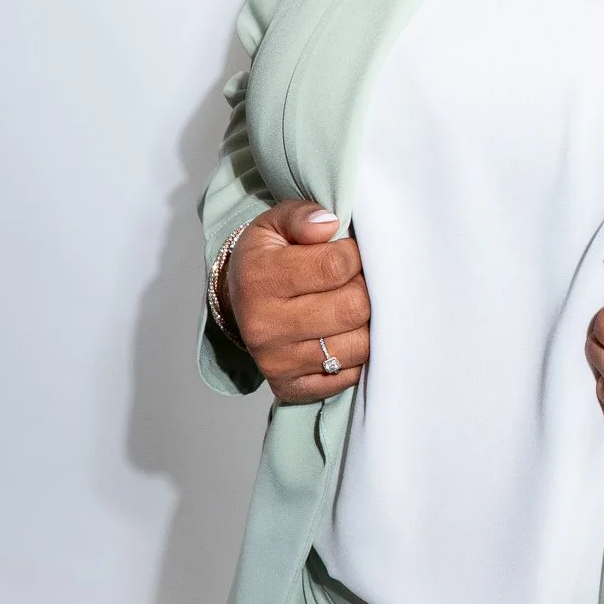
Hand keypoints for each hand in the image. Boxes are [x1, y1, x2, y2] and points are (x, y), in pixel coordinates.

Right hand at [220, 199, 369, 404]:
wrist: (238, 302)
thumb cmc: (267, 257)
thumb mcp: (275, 224)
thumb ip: (302, 216)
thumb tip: (329, 224)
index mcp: (260, 278)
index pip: (335, 266)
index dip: (354, 255)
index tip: (349, 252)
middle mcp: (264, 326)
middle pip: (351, 308)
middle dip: (365, 290)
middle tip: (357, 281)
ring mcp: (277, 362)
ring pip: (357, 346)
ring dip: (366, 324)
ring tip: (354, 306)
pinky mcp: (289, 387)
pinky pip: (346, 377)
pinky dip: (355, 356)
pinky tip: (344, 335)